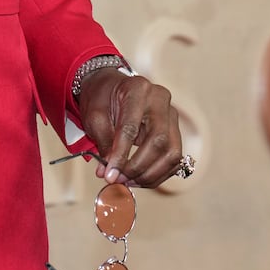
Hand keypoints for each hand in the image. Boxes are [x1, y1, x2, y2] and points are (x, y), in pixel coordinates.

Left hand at [76, 69, 183, 186]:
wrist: (112, 88)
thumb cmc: (102, 99)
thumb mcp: (95, 117)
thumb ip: (104, 143)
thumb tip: (110, 174)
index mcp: (138, 89)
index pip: (131, 127)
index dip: (121, 155)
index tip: (110, 175)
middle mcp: (160, 100)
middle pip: (159, 140)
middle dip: (138, 167)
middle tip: (118, 180)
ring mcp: (171, 115)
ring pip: (172, 153)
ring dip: (150, 174)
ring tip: (127, 182)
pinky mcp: (175, 130)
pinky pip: (174, 159)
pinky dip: (158, 174)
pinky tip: (139, 179)